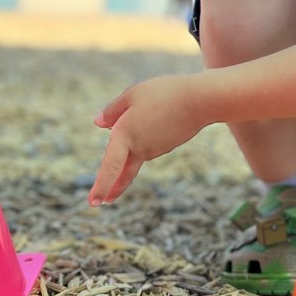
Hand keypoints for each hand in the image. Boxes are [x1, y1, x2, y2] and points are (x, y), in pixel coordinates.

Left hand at [89, 74, 209, 205]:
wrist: (201, 101)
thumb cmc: (164, 93)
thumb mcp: (132, 95)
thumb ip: (113, 110)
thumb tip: (98, 123)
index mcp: (125, 135)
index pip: (110, 167)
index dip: (101, 185)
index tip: (94, 202)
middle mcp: (140, 148)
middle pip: (124, 171)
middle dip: (114, 186)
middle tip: (104, 201)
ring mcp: (155, 149)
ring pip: (137, 150)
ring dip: (134, 142)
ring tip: (148, 111)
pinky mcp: (166, 146)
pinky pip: (149, 143)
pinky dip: (146, 136)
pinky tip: (158, 116)